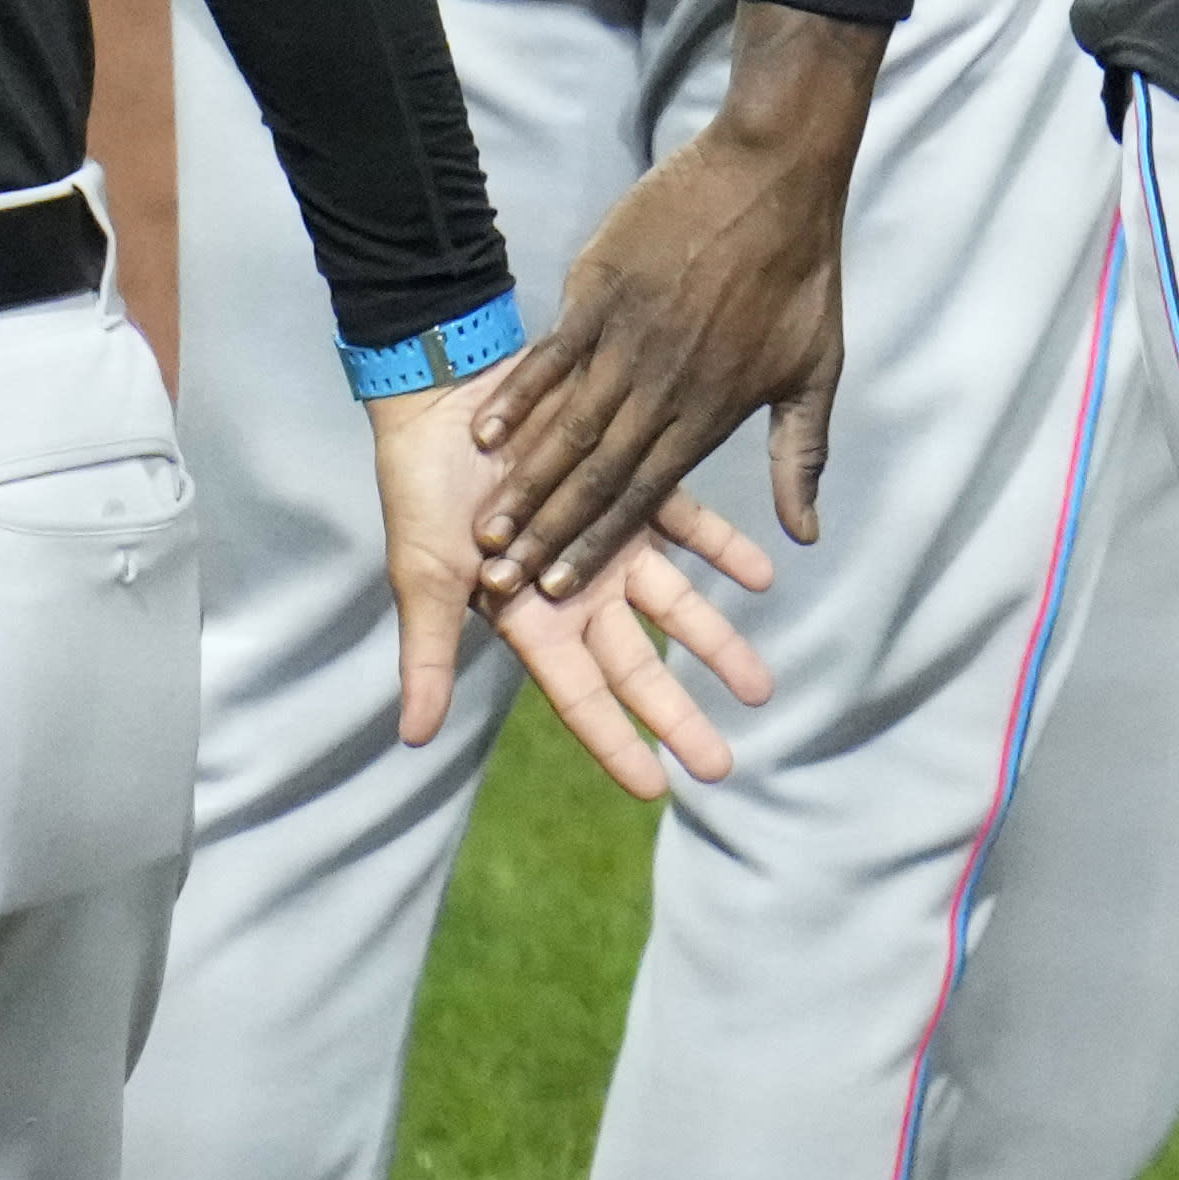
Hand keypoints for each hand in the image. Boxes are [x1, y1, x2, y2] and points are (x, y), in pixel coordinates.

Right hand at [365, 382, 778, 800]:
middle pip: (637, 667)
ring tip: (761, 687)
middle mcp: (576, 588)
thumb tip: (413, 737)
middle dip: (678, 715)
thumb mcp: (422, 575)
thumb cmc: (423, 488)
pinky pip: (688, 523)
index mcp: (528, 617)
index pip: (580, 696)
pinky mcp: (627, 482)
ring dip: (718, 643)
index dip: (616, 743)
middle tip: (724, 765)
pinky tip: (765, 575)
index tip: (658, 789)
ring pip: (674, 605)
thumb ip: (428, 654)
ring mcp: (608, 537)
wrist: (441, 391)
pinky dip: (724, 549)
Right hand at [466, 20, 874, 597]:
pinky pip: (552, 358)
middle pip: (598, 473)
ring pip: (569, 425)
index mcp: (712, 411)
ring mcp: (629, 339)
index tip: (557, 589)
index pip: (647, 496)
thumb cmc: (800, 275)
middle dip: (548, 532)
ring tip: (487, 526)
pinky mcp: (600, 294)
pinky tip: (486, 434)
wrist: (772, 174)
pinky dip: (519, 398)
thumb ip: (801, 455)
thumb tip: (805, 533)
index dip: (598, 545)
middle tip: (503, 579)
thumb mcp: (817, 370)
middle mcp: (664, 387)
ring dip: (526, 481)